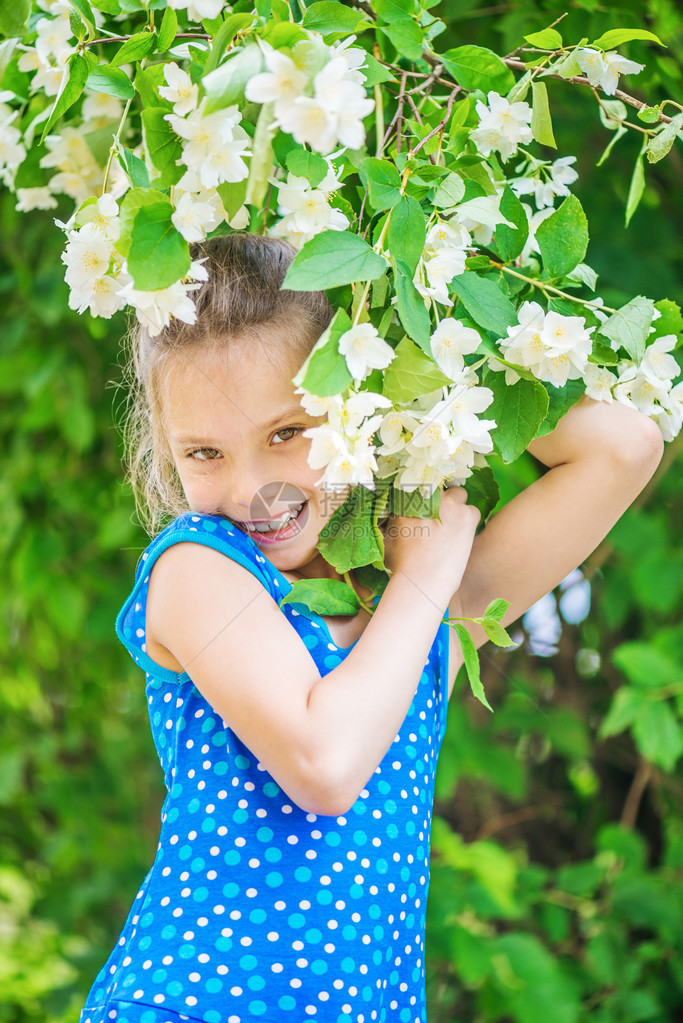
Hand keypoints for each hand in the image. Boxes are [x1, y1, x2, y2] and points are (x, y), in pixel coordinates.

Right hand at [381, 486, 479, 603]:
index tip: (426, 504)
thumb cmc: (402, 564)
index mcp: (405, 497)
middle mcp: (428, 494)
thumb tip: (393, 515)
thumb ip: (392, 520)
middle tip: (439, 516)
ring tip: (450, 527)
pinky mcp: (467, 514)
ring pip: (458, 494)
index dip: (424, 492)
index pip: (419, 482)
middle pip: (439, 484)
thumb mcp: (387, 537)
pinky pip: (473, 510)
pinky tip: (460, 536)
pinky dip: (469, 521)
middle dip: (440, 497)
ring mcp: (448, 502)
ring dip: (456, 506)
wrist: (422, 580)